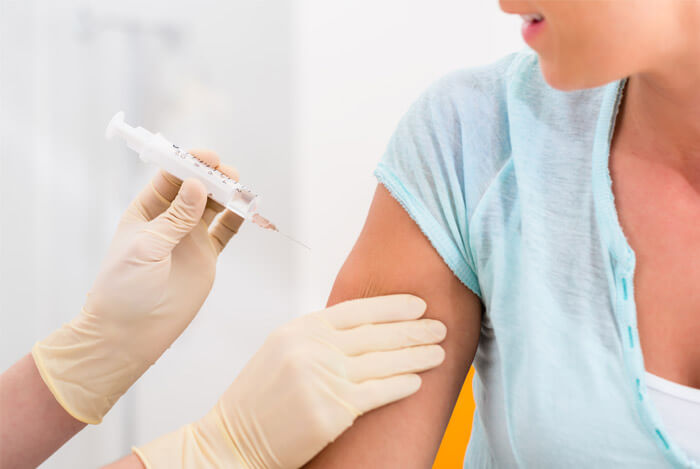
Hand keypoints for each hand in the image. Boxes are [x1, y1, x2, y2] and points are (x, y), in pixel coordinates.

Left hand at [32, 150, 241, 423]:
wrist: (129, 333)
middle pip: (196, 188)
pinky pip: (226, 231)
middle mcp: (171, 219)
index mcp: (147, 210)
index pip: (170, 178)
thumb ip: (174, 218)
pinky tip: (247, 208)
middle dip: (213, 176)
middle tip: (229, 175)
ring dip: (227, 194)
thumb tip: (197, 186)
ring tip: (241, 190)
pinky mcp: (207, 256)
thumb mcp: (145, 248)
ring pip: (214, 206)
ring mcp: (190, 238)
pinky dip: (237, 218)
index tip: (207, 157)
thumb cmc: (124, 288)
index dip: (188, 164)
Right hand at [134, 294, 446, 468]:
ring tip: (439, 351)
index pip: (356, 310)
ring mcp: (321, 379)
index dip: (391, 306)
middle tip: (440, 325)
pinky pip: (377, 393)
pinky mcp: (331, 412)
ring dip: (416, 355)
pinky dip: (401, 384)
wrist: (231, 441)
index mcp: (299, 329)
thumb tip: (364, 329)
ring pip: (382, 362)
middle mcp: (311, 349)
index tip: (417, 305)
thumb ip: (318, 338)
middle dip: (413, 329)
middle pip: (375, 334)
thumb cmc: (257, 400)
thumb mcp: (281, 351)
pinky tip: (418, 380)